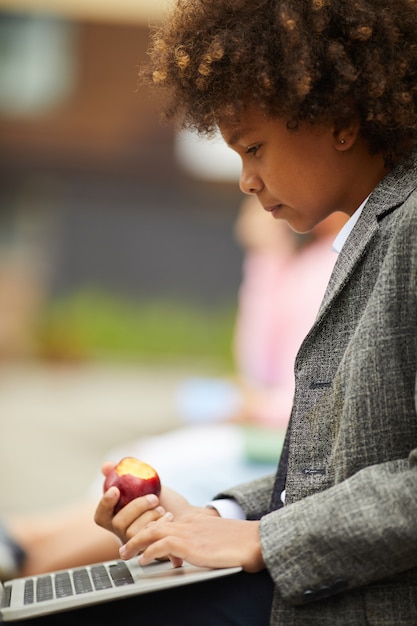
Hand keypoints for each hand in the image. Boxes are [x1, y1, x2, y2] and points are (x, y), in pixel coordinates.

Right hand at [94, 462, 197, 545]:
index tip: (115, 490)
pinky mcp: (150, 551)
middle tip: (154, 498)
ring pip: (131, 533)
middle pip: (118, 523)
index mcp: (118, 519)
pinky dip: (159, 525)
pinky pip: (147, 541)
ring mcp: (136, 545)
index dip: (105, 503)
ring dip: (148, 517)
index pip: (101, 516)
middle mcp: (123, 534)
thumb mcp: (146, 485)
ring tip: (161, 509)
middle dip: (136, 507)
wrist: (187, 516)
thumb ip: (125, 475)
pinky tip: (168, 517)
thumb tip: (106, 466)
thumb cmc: (164, 500)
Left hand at [118, 508, 265, 572]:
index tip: (141, 539)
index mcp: (194, 520)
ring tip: (126, 553)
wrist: (254, 541)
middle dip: (136, 535)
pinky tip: (143, 560)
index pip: (165, 522)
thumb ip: (202, 541)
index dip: (150, 530)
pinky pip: (161, 546)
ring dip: (136, 543)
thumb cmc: (240, 542)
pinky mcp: (190, 545)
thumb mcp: (216, 538)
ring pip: (152, 532)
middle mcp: (189, 523)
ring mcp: (189, 532)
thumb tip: (195, 553)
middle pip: (154, 524)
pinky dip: (149, 552)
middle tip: (126, 547)